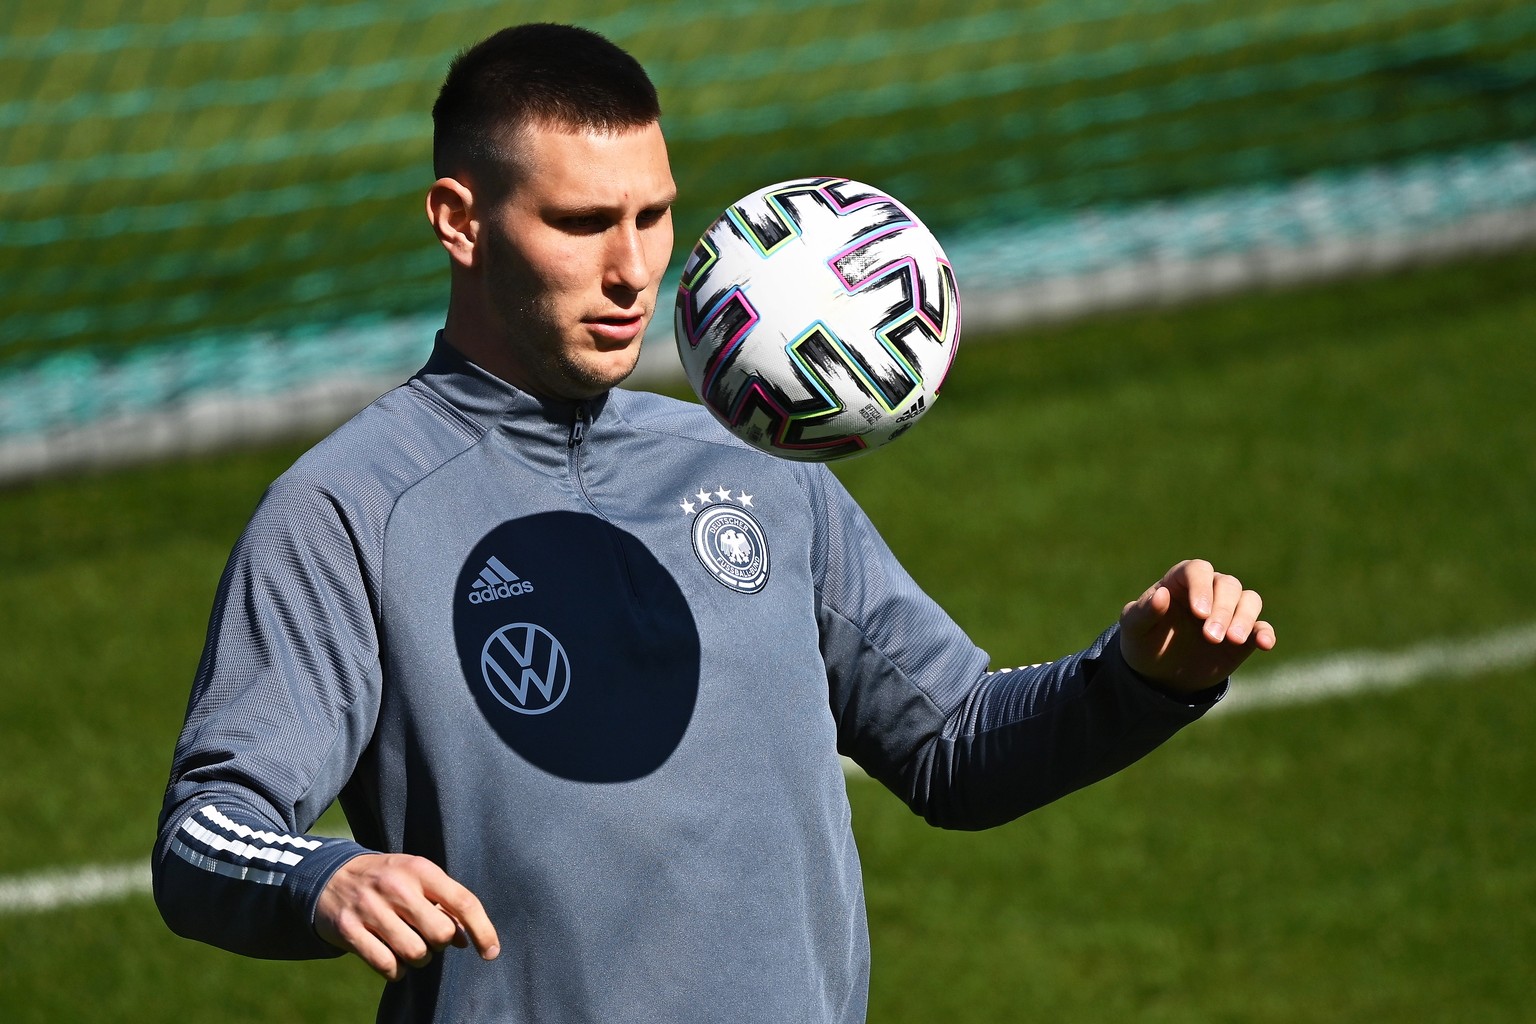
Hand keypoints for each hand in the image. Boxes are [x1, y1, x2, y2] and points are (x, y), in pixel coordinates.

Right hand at [315, 853, 499, 981]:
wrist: (332, 877)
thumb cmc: (389, 881)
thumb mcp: (418, 880)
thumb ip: (446, 905)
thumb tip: (468, 940)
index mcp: (420, 869)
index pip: (463, 902)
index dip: (483, 930)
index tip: (491, 953)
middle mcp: (396, 886)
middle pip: (441, 934)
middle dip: (441, 944)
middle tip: (429, 937)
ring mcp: (370, 908)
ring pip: (415, 953)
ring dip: (419, 959)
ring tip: (411, 946)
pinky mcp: (349, 930)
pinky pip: (387, 966)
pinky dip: (397, 971)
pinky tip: (394, 961)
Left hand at [1119, 559, 1275, 694]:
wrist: (1159, 672)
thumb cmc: (1144, 640)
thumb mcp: (1134, 628)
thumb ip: (1145, 611)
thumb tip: (1162, 595)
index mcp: (1181, 580)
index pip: (1198, 570)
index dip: (1201, 588)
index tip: (1199, 613)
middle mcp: (1209, 590)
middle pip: (1228, 585)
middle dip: (1222, 610)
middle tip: (1210, 637)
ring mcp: (1228, 611)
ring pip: (1249, 600)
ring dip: (1244, 619)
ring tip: (1233, 640)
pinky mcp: (1244, 633)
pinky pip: (1261, 626)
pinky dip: (1266, 633)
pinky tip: (1265, 644)